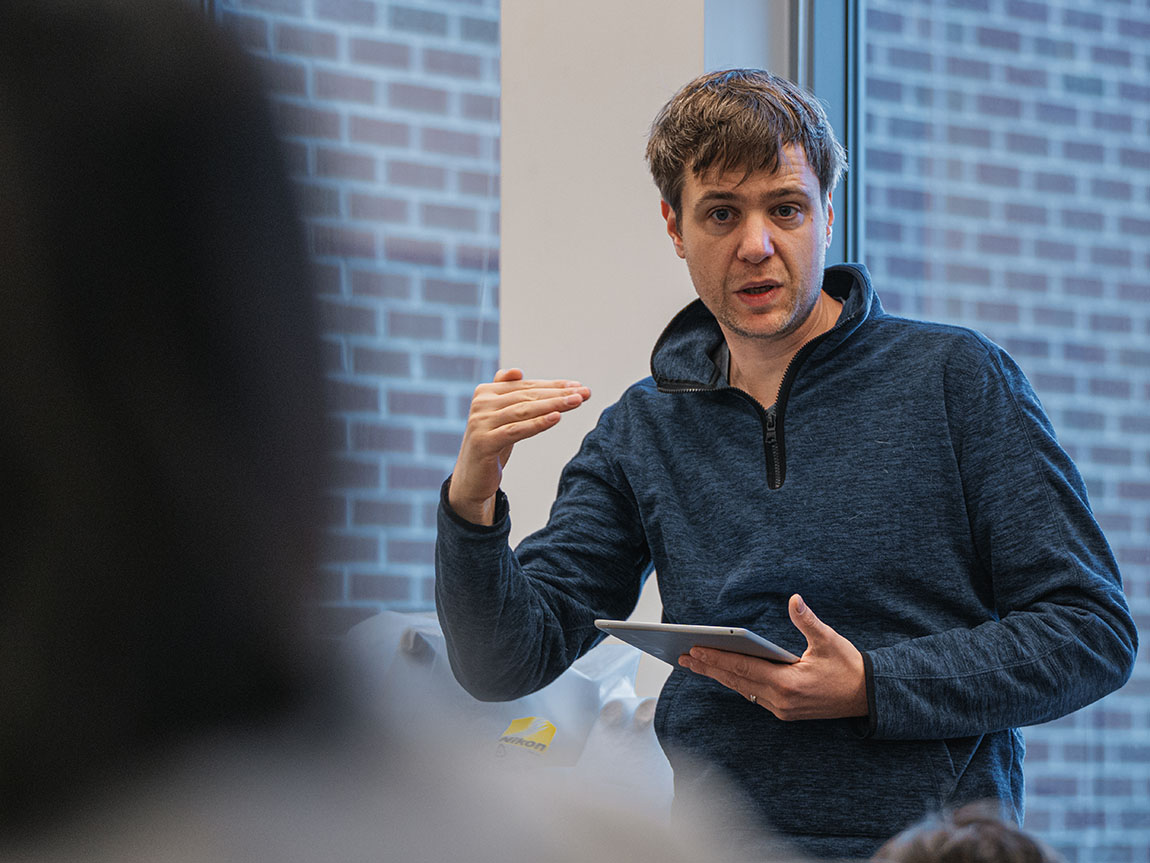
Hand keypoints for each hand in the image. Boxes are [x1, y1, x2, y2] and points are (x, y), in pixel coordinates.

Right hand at [448, 368, 590, 524]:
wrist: (471, 479)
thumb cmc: (491, 444)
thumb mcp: (500, 417)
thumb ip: (507, 394)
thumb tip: (517, 371)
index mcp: (485, 392)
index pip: (526, 386)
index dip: (554, 386)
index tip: (578, 387)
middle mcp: (481, 404)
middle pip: (527, 396)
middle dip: (558, 394)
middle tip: (585, 393)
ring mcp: (481, 422)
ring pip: (524, 410)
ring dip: (553, 405)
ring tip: (576, 402)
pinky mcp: (484, 442)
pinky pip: (516, 430)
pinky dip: (538, 423)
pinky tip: (557, 417)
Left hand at [678, 594, 867, 720]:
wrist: (868, 698)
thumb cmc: (848, 667)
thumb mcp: (829, 640)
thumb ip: (808, 621)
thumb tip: (794, 600)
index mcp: (788, 683)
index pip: (744, 668)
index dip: (717, 659)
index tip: (695, 651)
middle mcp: (781, 701)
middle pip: (737, 681)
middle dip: (709, 668)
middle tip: (683, 657)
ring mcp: (782, 709)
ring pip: (742, 689)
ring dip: (719, 676)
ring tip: (696, 665)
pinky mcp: (785, 712)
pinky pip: (753, 695)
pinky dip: (736, 683)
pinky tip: (724, 674)